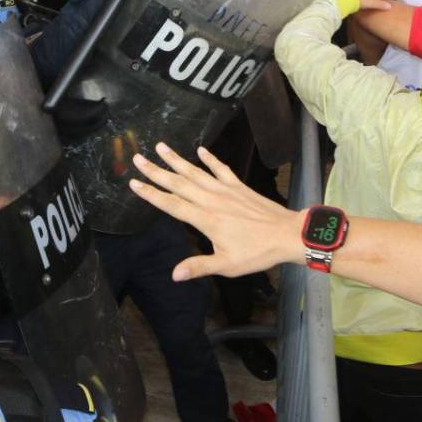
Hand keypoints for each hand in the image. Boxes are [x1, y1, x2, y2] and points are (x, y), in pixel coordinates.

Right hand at [129, 143, 300, 280]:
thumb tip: (174, 274)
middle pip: (179, 184)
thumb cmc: (258, 252)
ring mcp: (226, 191)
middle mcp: (212, 200)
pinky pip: (221, 169)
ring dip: (177, 160)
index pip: (172, 205)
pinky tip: (200, 150)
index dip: (151, 194)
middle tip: (138, 158)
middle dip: (157, 171)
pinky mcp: (239, 187)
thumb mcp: (227, 266)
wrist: (287, 234)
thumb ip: (199, 266)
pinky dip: (210, 159)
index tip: (134, 183)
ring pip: (196, 172)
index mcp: (206, 220)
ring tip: (161, 147)